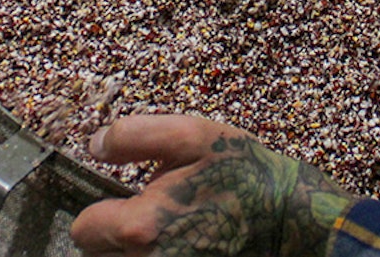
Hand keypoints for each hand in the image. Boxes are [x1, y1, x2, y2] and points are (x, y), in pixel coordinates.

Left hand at [69, 114, 353, 256]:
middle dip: (117, 236)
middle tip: (155, 215)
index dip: (101, 211)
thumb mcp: (193, 136)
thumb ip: (135, 135)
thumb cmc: (246, 176)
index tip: (125, 201)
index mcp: (140, 228)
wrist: (296, 220)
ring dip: (137, 251)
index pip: (83, 230)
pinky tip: (188, 243)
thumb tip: (95, 144)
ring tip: (174, 230)